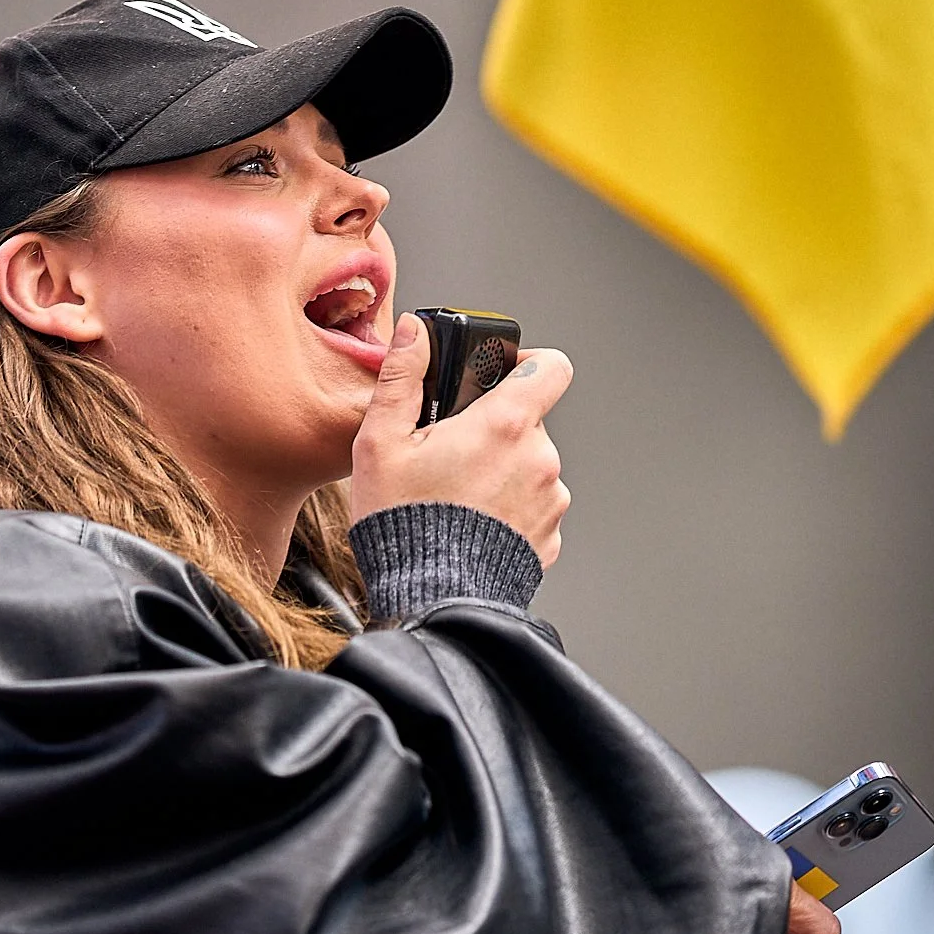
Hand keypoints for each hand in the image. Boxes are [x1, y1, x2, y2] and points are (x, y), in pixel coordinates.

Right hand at [350, 314, 572, 565]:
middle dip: (494, 430)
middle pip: (528, 422)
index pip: (551, 367)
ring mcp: (550, 501)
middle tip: (450, 453)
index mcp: (505, 425)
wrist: (430, 601)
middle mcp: (540, 459)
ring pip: (530, 466)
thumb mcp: (382, 442)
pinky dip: (508, 511)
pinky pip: (532, 508)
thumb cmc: (403, 522)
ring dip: (502, 472)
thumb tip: (415, 332)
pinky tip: (471, 525)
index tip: (504, 374)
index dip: (529, 363)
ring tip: (457, 497)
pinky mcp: (550, 538)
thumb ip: (402, 378)